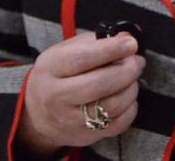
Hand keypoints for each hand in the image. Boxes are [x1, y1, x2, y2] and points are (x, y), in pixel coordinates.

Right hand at [18, 30, 144, 154]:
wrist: (38, 115)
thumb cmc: (57, 75)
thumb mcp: (65, 51)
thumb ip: (95, 42)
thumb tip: (126, 37)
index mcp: (51, 69)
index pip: (82, 59)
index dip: (111, 50)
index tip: (131, 43)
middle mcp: (56, 97)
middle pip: (100, 84)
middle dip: (127, 70)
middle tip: (137, 61)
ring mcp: (70, 120)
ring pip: (112, 105)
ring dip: (131, 88)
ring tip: (132, 78)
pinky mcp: (85, 136)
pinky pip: (118, 124)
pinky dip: (130, 108)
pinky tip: (127, 97)